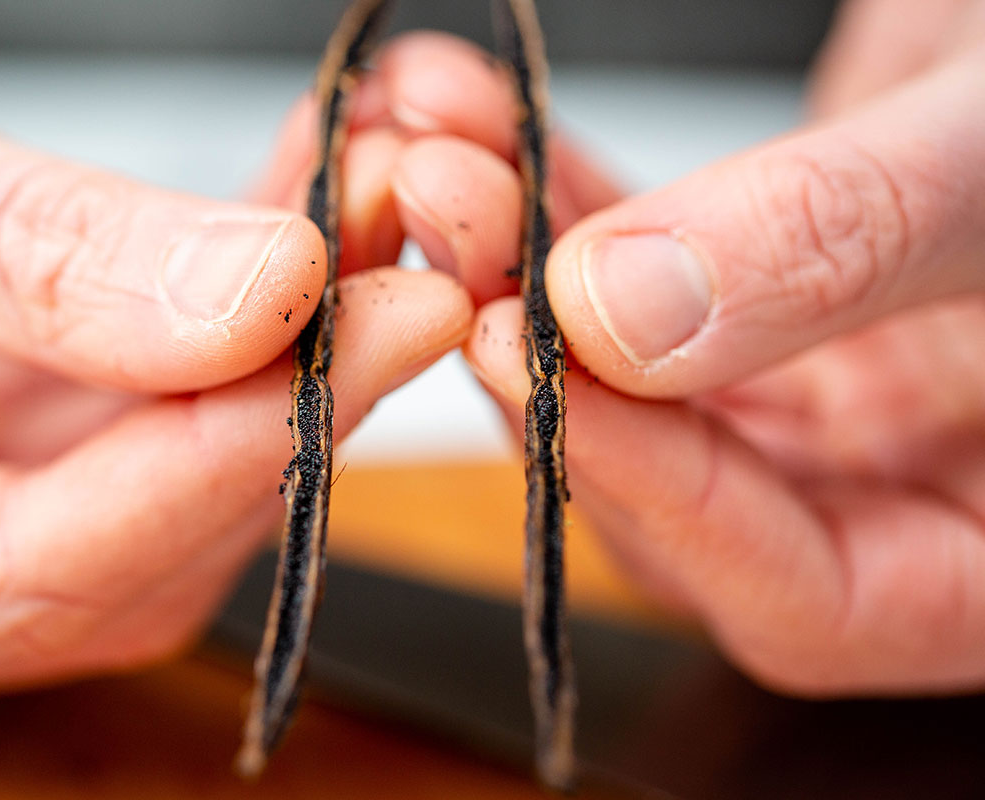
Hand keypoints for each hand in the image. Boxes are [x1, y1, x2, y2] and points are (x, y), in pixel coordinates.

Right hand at [0, 2, 480, 711]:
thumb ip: (23, 257)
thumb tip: (270, 295)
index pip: (49, 569)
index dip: (239, 453)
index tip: (399, 319)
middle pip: (144, 533)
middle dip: (299, 391)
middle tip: (419, 247)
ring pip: (171, 457)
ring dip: (297, 337)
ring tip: (383, 197)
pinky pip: (150, 383)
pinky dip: (240, 298)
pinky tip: (312, 199)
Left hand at [390, 6, 984, 693]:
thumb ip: (852, 246)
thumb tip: (622, 317)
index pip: (806, 595)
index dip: (656, 493)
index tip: (532, 360)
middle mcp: (891, 475)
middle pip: (670, 479)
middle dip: (539, 350)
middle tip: (447, 217)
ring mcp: (818, 385)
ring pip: (619, 371)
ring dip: (509, 257)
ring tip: (432, 147)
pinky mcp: (759, 291)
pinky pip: (626, 269)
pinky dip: (549, 193)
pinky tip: (476, 113)